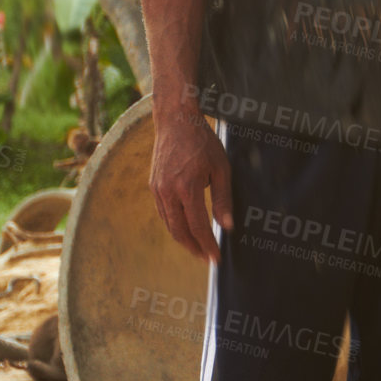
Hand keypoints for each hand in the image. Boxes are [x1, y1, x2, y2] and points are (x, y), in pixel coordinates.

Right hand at [149, 113, 233, 262]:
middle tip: (206, 259)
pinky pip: (164, 213)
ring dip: (183, 239)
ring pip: (169, 224)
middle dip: (194, 248)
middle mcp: (168, 191)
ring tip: (197, 248)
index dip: (208, 245)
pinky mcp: (154, 186)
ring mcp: (158, 189)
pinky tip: (185, 228)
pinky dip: (174, 225)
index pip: (198, 226)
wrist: (176, 121)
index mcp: (187, 188)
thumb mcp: (221, 169)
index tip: (216, 258)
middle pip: (179, 231)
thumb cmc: (203, 142)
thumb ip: (223, 199)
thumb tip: (227, 226)